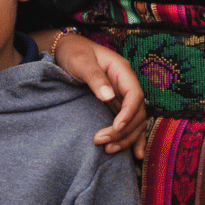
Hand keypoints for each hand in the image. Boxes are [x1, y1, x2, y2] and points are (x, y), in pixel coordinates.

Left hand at [52, 32, 147, 157]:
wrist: (66, 49)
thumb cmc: (74, 52)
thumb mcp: (82, 61)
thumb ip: (95, 77)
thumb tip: (108, 96)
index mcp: (122, 71)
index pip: (135, 95)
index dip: (129, 114)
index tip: (116, 128)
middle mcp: (126, 84)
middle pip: (137, 112)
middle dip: (123, 130)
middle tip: (102, 142)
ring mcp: (122, 96)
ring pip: (135, 121)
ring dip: (126, 138)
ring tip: (108, 150)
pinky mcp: (115, 105)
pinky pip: (128, 123)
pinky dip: (132, 138)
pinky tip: (135, 155)